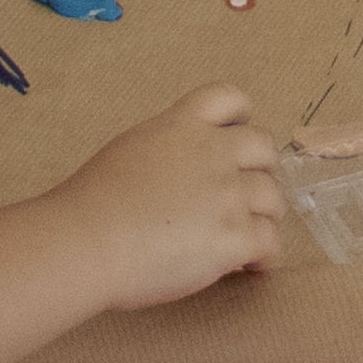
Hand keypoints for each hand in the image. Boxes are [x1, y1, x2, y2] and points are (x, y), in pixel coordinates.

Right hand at [9, 88, 285, 311]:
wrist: (88, 240)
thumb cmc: (93, 203)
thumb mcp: (131, 148)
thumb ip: (167, 147)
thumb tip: (180, 170)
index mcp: (184, 125)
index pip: (231, 98)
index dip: (241, 119)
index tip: (237, 139)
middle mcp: (214, 152)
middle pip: (264, 148)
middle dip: (260, 171)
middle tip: (246, 195)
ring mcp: (229, 194)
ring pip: (273, 198)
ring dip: (264, 216)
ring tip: (250, 233)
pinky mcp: (235, 237)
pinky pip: (270, 242)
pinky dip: (265, 255)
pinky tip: (251, 264)